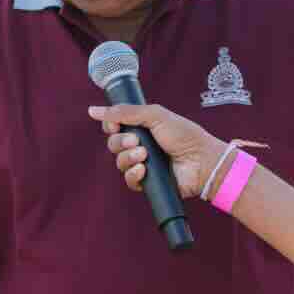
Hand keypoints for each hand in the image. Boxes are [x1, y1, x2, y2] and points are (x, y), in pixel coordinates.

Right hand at [88, 103, 225, 200]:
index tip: (114, 125)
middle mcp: (140, 145)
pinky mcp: (147, 183)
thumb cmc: (183, 135)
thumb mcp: (155, 115)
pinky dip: (133, 174)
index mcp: (142, 128)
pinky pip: (129, 180)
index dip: (110, 126)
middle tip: (137, 141)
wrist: (201, 160)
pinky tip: (144, 169)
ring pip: (119, 163)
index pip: (114, 127)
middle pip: (113, 145)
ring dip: (128, 157)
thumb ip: (125, 112)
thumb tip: (93, 110)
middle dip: (120, 142)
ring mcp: (143, 164)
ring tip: (145, 155)